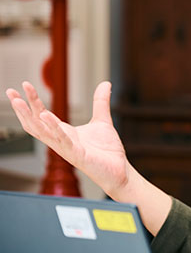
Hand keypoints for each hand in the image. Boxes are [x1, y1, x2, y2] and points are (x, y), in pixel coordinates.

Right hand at [6, 81, 129, 197]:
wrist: (119, 169)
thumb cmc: (106, 150)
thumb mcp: (102, 120)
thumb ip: (101, 102)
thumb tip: (105, 83)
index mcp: (63, 132)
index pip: (41, 115)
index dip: (32, 100)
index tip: (24, 85)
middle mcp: (60, 140)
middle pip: (35, 123)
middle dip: (22, 108)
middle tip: (10, 92)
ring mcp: (66, 148)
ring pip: (42, 132)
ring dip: (29, 116)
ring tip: (18, 102)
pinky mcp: (76, 155)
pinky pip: (61, 140)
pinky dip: (53, 128)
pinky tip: (45, 116)